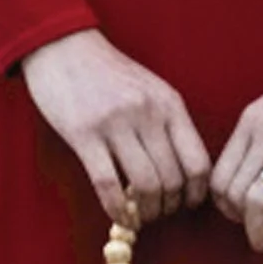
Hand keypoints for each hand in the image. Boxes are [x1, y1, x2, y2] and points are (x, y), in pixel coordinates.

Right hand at [18, 28, 210, 225]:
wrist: (64, 46)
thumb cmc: (109, 73)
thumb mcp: (151, 89)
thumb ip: (168, 124)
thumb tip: (185, 173)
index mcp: (169, 104)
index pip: (198, 162)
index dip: (196, 193)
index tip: (186, 204)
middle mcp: (147, 113)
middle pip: (172, 179)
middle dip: (169, 207)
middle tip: (160, 212)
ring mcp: (115, 123)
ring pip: (145, 185)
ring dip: (146, 211)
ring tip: (141, 216)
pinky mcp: (84, 134)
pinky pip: (108, 184)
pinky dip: (118, 209)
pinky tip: (120, 216)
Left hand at [210, 53, 262, 246]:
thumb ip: (261, 141)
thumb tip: (251, 184)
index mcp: (251, 120)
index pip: (219, 175)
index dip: (224, 205)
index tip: (238, 216)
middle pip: (233, 193)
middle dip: (241, 222)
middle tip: (256, 232)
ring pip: (259, 201)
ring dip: (261, 231)